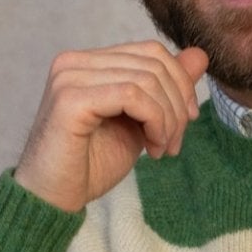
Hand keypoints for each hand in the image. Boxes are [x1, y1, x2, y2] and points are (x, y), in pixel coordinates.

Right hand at [14, 41, 208, 213]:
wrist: (53, 200)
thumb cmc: (89, 166)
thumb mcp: (139, 123)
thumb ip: (165, 89)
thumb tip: (199, 56)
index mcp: (88, 63)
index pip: (151, 52)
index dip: (180, 84)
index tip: (187, 122)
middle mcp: (75, 62)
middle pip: (153, 62)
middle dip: (177, 105)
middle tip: (174, 144)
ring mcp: (70, 77)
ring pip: (146, 79)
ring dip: (167, 119)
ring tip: (161, 150)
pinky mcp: (70, 98)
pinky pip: (132, 95)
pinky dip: (154, 121)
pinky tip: (151, 148)